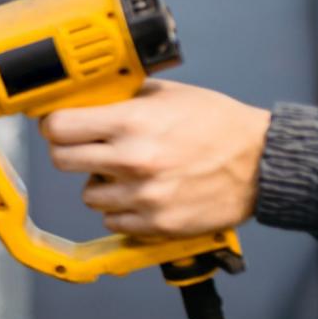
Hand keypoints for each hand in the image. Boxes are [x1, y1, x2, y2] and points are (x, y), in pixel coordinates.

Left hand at [40, 79, 270, 237]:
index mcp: (131, 123)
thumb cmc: (220, 126)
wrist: (263, 163)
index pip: (60, 127)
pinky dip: (121, 210)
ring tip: (128, 173)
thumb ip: (125, 98)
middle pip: (62, 161)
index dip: (55, 125)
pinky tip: (143, 194)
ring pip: (88, 195)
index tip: (59, 126)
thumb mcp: (169, 95)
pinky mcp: (155, 223)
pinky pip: (113, 220)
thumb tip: (88, 99)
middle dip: (70, 152)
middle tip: (86, 149)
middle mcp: (132, 160)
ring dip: (101, 184)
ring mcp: (143, 196)